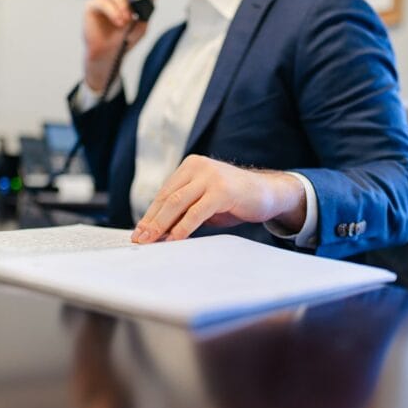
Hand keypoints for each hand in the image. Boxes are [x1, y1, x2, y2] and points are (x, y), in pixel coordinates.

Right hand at [83, 0, 150, 91]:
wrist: (109, 55)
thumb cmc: (123, 40)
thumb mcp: (140, 26)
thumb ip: (146, 11)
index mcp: (127, 0)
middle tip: (133, 14)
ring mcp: (103, 0)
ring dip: (121, 6)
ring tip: (125, 21)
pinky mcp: (91, 6)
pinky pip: (101, 2)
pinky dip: (112, 11)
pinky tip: (118, 22)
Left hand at [131, 155, 306, 243]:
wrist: (268, 193)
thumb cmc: (235, 200)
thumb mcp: (205, 202)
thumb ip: (185, 210)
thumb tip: (158, 232)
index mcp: (190, 166)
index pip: (164, 193)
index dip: (150, 214)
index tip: (139, 232)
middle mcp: (198, 166)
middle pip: (167, 198)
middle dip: (151, 221)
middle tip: (140, 239)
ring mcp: (210, 176)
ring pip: (176, 203)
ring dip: (161, 225)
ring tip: (152, 241)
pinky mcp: (221, 190)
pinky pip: (196, 212)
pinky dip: (183, 228)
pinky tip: (174, 240)